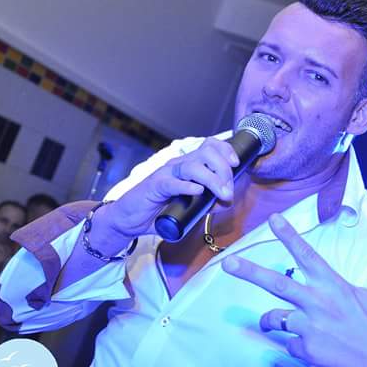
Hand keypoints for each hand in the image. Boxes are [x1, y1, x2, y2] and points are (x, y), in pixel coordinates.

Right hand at [102, 137, 239, 237]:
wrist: (129, 220)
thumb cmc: (158, 210)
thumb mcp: (188, 207)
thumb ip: (206, 203)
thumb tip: (225, 202)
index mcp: (187, 166)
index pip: (209, 146)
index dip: (225, 150)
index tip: (237, 164)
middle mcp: (178, 165)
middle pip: (206, 153)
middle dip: (223, 170)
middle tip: (228, 191)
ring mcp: (165, 174)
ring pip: (193, 166)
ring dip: (212, 179)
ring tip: (222, 194)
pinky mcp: (154, 187)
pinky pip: (173, 182)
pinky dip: (187, 186)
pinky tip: (198, 192)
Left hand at [222, 213, 366, 366]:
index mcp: (336, 286)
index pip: (308, 255)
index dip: (289, 236)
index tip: (273, 220)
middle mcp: (319, 303)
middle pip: (277, 283)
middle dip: (250, 272)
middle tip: (228, 264)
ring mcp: (310, 327)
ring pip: (276, 318)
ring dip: (270, 320)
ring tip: (270, 322)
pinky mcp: (306, 350)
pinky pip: (288, 344)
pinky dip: (295, 345)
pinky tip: (312, 349)